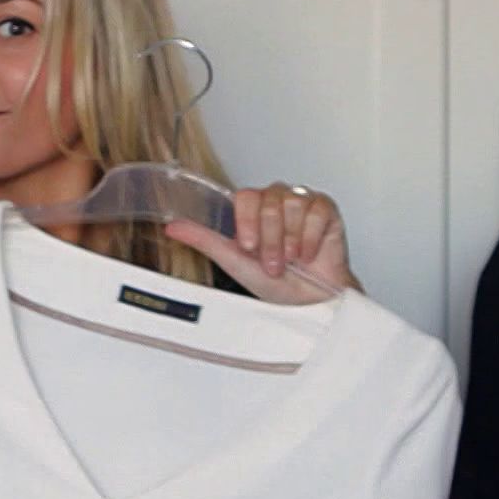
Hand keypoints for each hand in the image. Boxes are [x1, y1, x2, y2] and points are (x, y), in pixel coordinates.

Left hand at [164, 181, 362, 304]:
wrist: (311, 302)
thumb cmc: (277, 285)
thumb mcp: (234, 263)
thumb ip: (205, 240)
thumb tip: (172, 227)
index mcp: (254, 210)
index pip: (245, 196)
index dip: (247, 222)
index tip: (249, 247)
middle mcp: (276, 201)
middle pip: (269, 201)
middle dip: (271, 239)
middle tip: (274, 263)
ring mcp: (302, 203)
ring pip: (293, 204)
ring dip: (290, 240)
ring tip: (292, 259)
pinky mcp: (326, 209)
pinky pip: (317, 210)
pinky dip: (311, 237)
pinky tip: (309, 252)